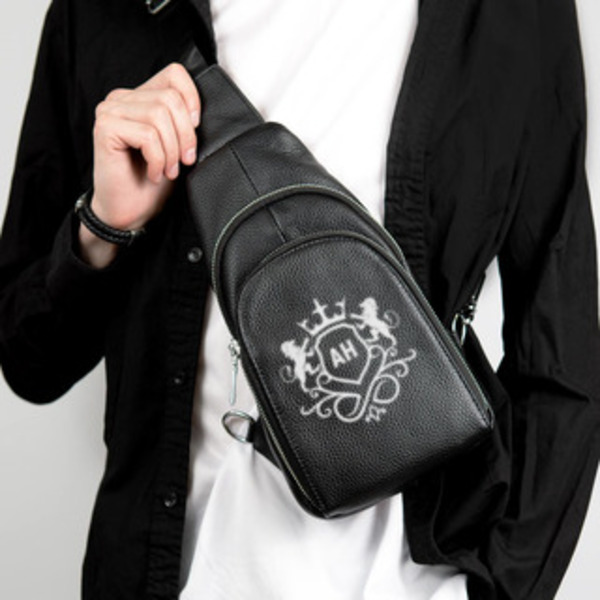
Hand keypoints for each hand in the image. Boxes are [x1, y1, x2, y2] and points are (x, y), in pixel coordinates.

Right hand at [78, 62, 199, 267]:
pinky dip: (158, 159)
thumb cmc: (152, 181)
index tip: (196, 129)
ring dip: (171, 150)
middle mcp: (121, 98)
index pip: (175, 74)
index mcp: (140, 96)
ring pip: (159, 115)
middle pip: (170, 98)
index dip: (193, 99)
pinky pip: (147, 135)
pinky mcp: (105, 128)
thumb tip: (201, 110)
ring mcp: (110, 110)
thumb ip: (183, 121)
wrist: (129, 212)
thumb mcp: (177, 146)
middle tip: (183, 162)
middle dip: (185, 135)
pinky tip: (153, 173)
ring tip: (167, 170)